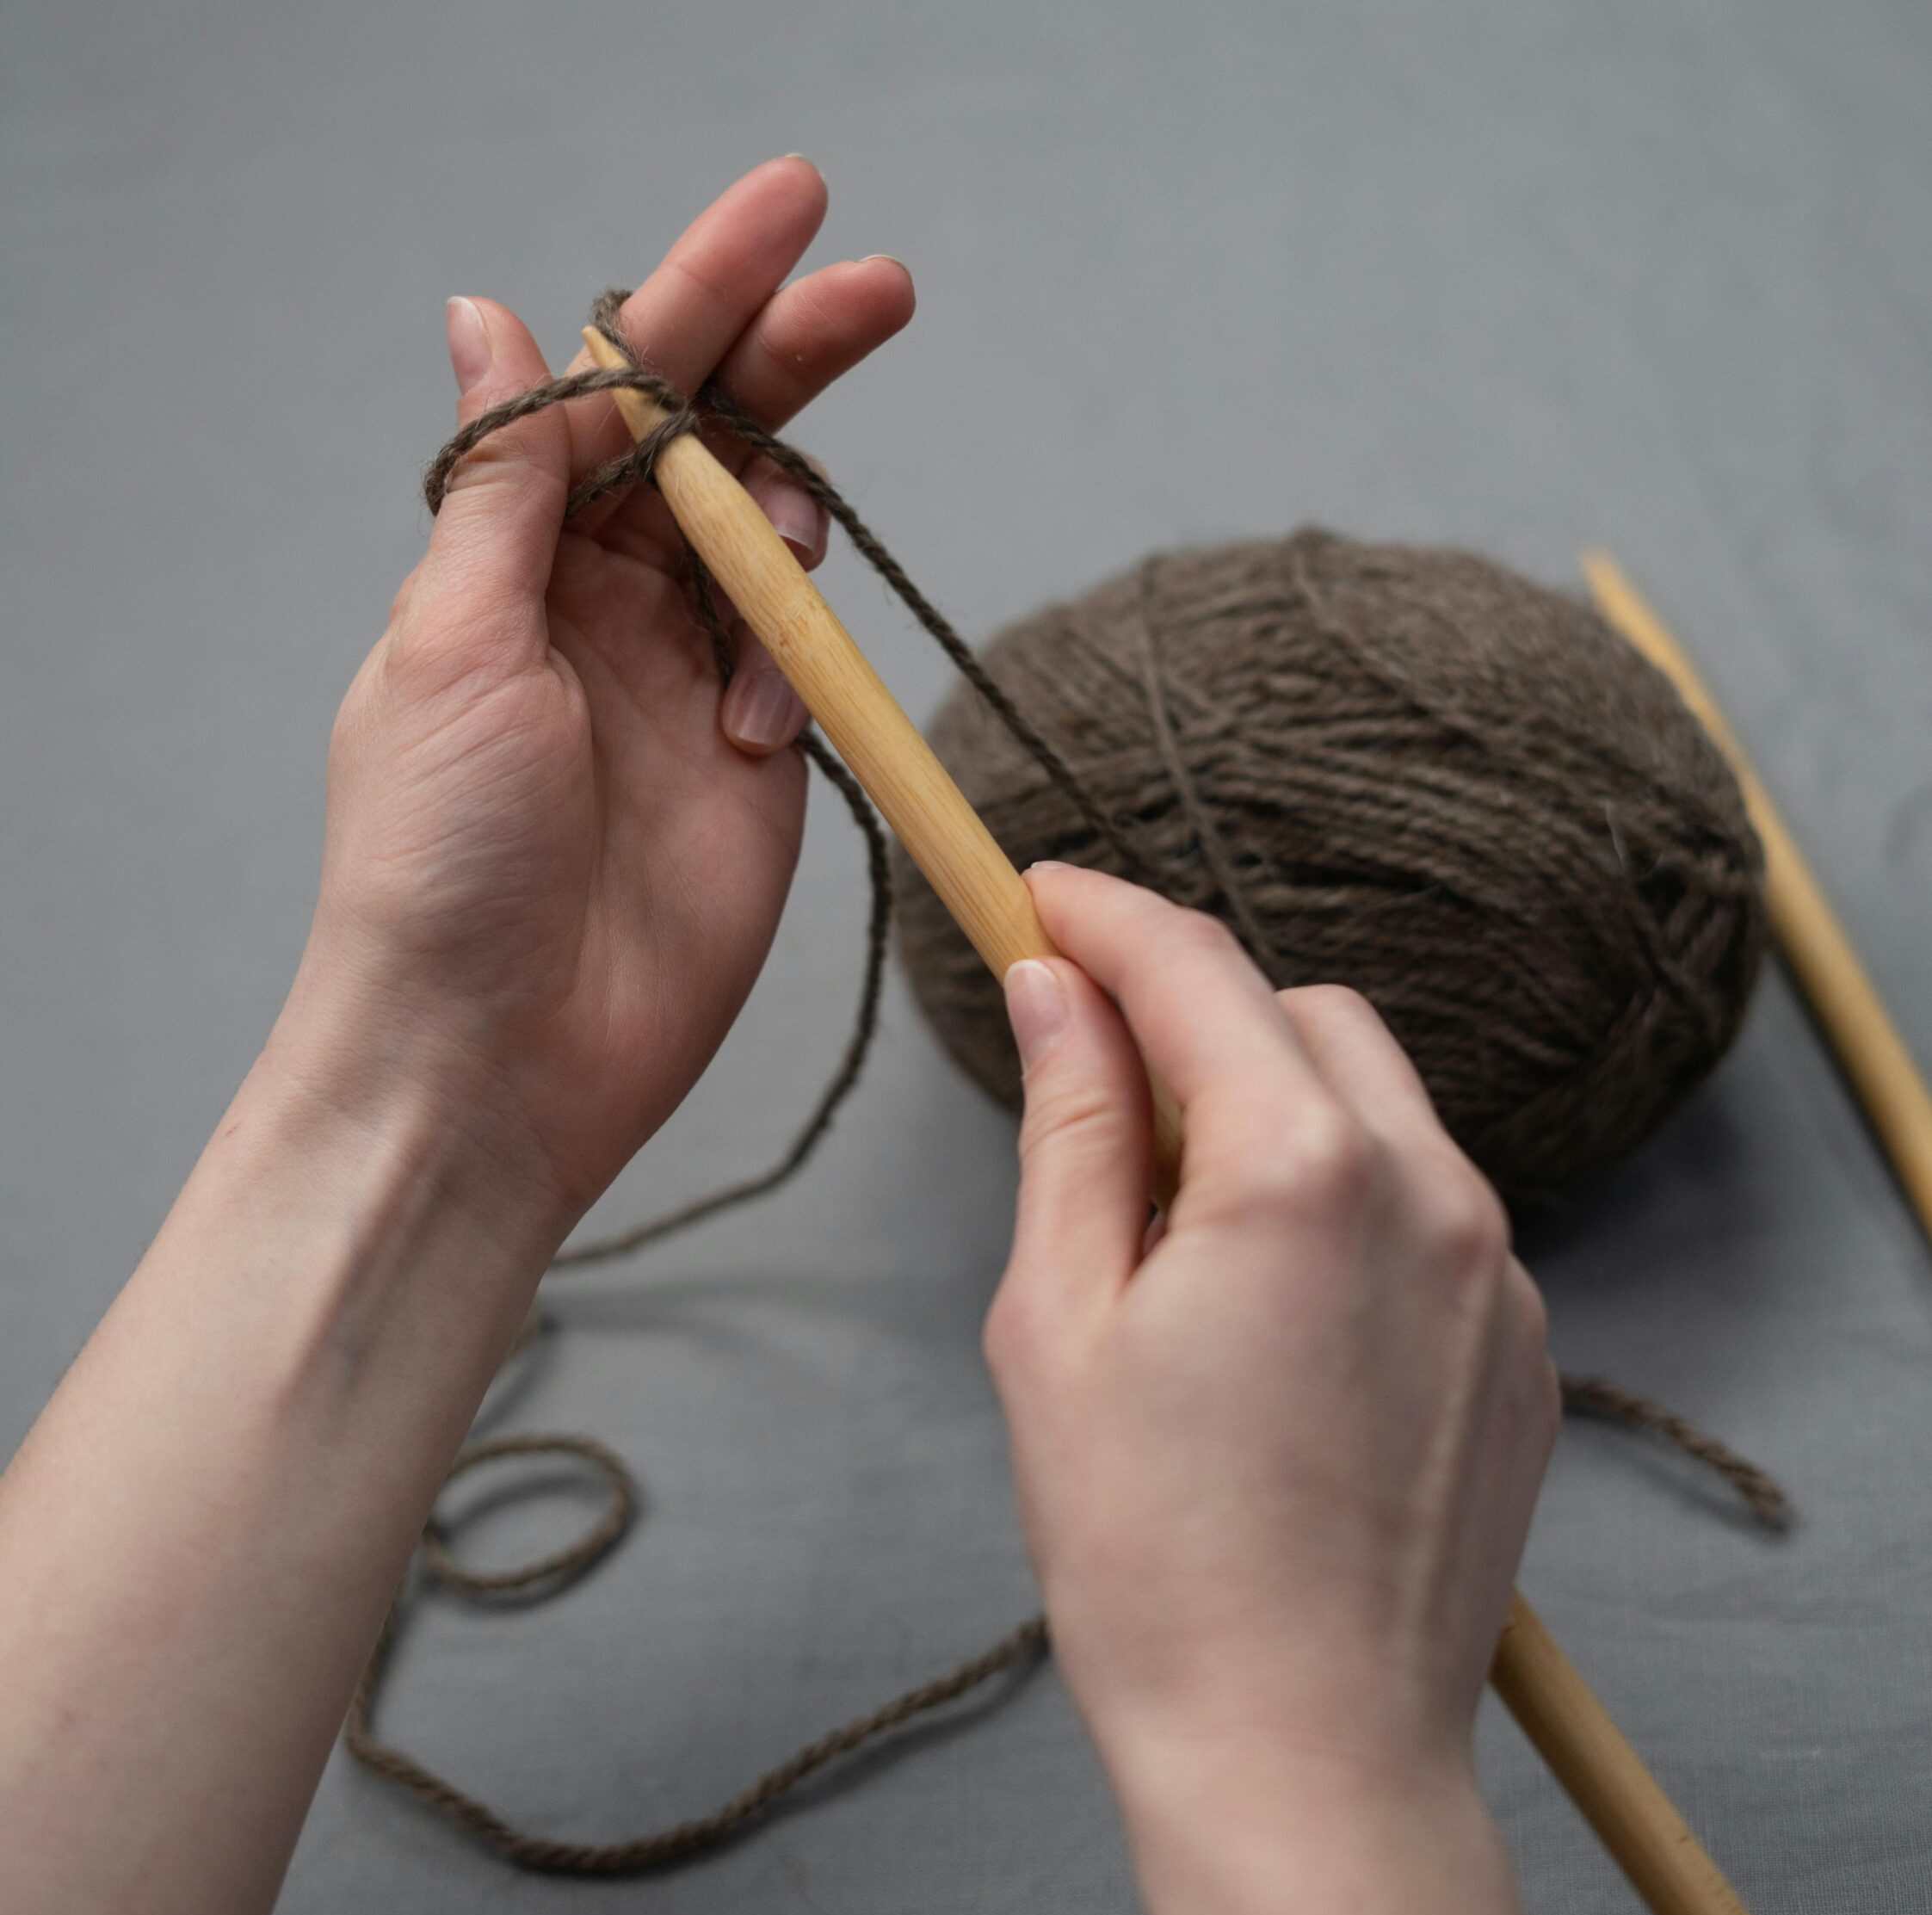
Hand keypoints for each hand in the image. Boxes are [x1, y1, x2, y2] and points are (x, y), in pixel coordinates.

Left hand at [286, 157, 913, 1235]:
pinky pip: (806, 668)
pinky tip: (754, 728)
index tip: (792, 208)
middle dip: (793, 356)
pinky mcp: (756, 771)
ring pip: (771, 544)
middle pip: (715, 443)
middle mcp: (600, 608)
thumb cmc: (437, 866)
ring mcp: (686, 686)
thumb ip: (501, 485)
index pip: (621, 395)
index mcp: (510, 561)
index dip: (702, 296)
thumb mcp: (452, 645)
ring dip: (786, 528)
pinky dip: (796, 667)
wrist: (498, 1059)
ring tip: (766, 581)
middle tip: (881, 287)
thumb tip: (490, 318)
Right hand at [985, 863, 1560, 1787]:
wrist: (1303, 1754)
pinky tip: (1274, 1310)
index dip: (1104, 913)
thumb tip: (1056, 987)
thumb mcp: (1054, 1324)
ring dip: (1273, 1103)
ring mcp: (1500, 1270)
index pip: (1195, 968)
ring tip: (1179, 1226)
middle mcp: (1431, 1193)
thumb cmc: (1152, 1561)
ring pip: (1379, 1102)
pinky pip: (1432, 1204)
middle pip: (1302, 1014)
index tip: (1037, 894)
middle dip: (1195, 1012)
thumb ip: (1068, 1128)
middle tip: (1092, 1082)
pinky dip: (1347, 1197)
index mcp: (1300, 1172)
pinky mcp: (1527, 1344)